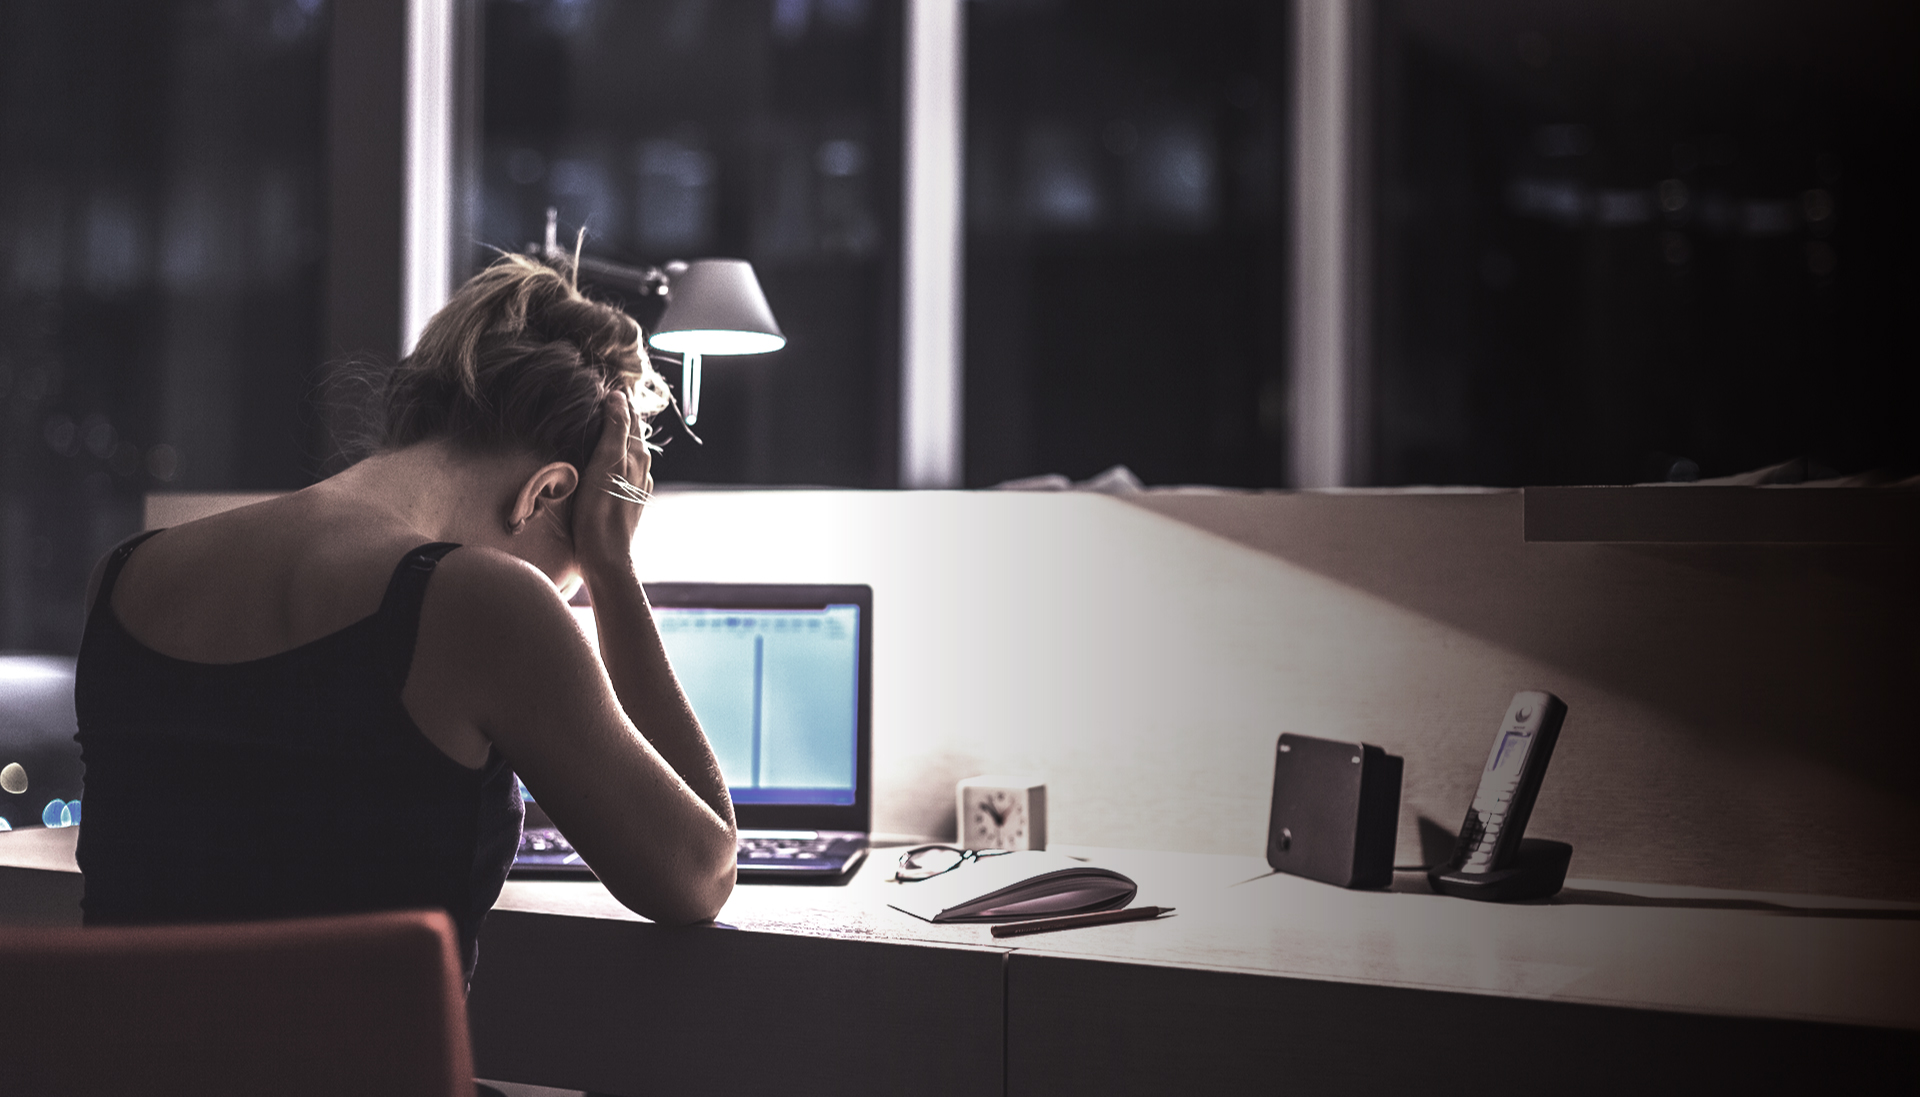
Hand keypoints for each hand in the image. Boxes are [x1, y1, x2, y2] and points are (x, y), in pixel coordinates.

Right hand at [572, 390, 652, 583]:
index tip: (609, 384)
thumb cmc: (601, 508)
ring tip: (605, 424)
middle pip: (631, 434)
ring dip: (618, 437)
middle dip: (621, 416)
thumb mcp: (606, 461)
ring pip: (629, 453)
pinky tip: (606, 461)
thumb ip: (615, 428)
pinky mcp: (625, 502)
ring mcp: (635, 486)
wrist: (605, 555)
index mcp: (637, 455)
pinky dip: (615, 458)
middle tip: (606, 397)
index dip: (620, 401)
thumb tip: (619, 396)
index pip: (630, 417)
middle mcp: (641, 469)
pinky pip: (623, 471)